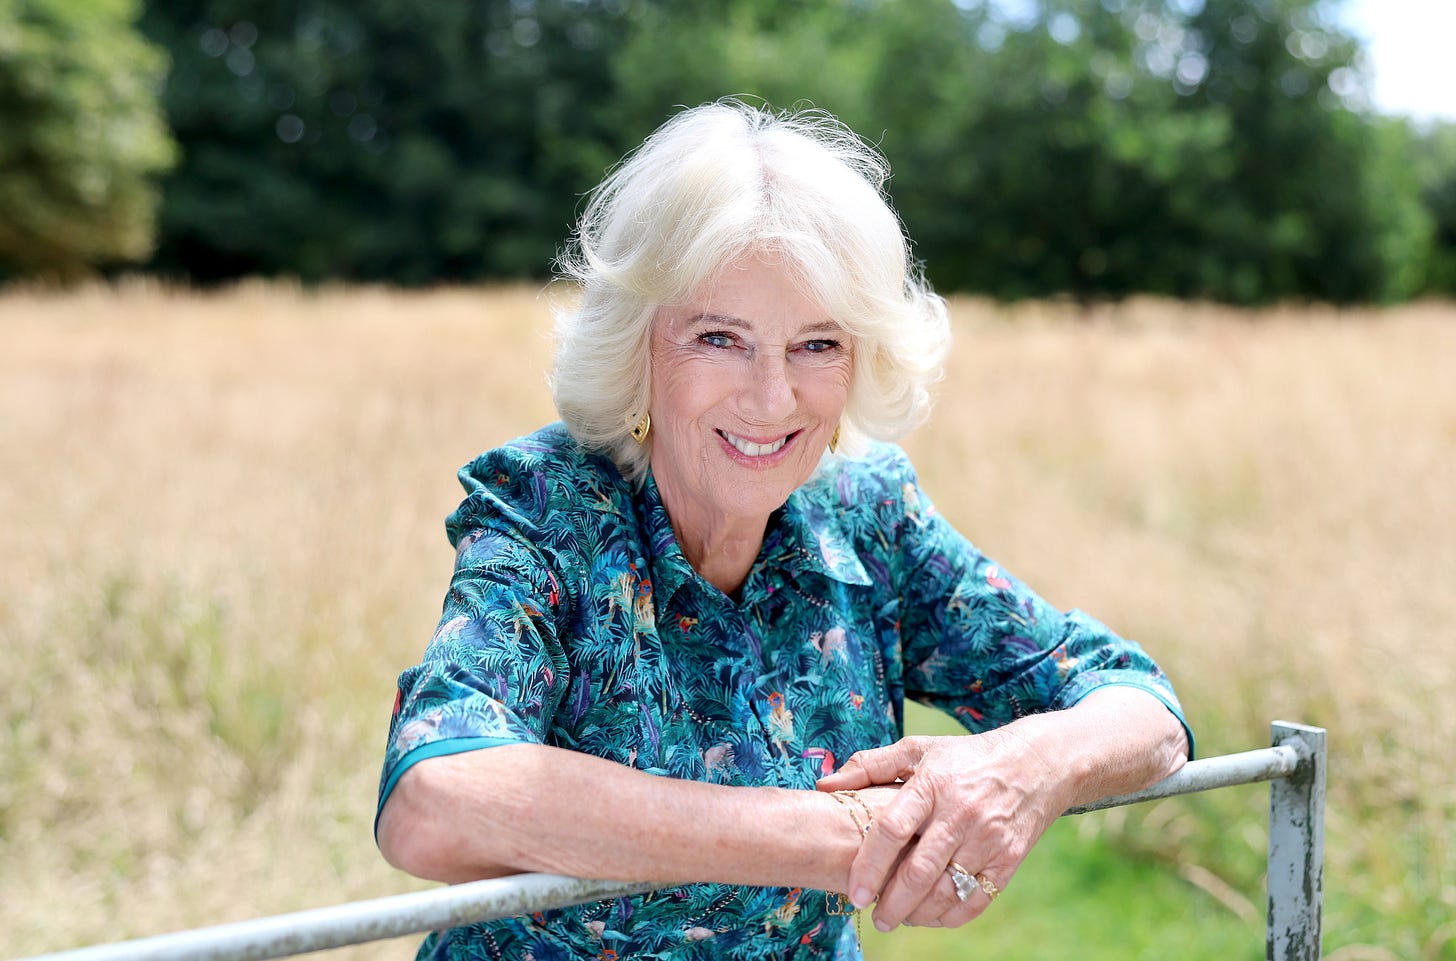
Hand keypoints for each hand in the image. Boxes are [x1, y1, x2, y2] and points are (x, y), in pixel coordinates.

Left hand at [816, 729, 1064, 930]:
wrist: (1034, 764)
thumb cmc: (964, 757)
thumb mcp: (918, 749)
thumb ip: (869, 766)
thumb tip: (825, 786)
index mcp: (932, 784)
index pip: (892, 830)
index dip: (869, 865)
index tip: (854, 893)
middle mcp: (960, 813)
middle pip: (918, 871)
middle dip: (891, 903)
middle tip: (875, 917)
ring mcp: (987, 839)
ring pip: (945, 891)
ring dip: (917, 914)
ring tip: (899, 917)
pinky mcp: (1008, 859)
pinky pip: (976, 900)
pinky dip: (950, 917)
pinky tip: (932, 916)